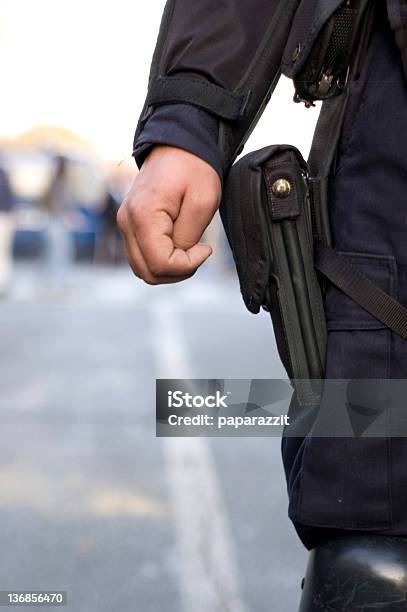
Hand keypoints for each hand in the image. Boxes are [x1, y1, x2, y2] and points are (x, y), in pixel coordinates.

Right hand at [117, 146, 221, 284]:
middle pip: (147, 273)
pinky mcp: (131, 225)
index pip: (160, 264)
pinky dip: (161, 260)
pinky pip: (142, 256)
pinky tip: (179, 246)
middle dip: (178, 271)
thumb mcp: (202, 202)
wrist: (178, 144)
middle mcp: (127, 222)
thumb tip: (178, 260)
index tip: (206, 248)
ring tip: (190, 249)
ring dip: (169, 268)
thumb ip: (187, 238)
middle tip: (198, 252)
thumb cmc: (193, 168)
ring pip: (143, 269)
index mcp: (142, 216)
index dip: (187, 265)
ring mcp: (126, 224)